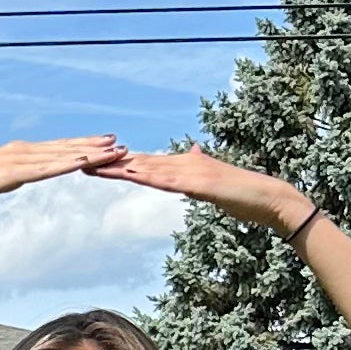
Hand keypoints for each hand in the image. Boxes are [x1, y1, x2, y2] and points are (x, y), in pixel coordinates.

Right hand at [0, 136, 127, 222]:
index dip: (82, 146)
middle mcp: (20, 151)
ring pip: (59, 156)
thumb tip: (21, 177)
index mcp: (17, 154)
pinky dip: (64, 165)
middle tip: (120, 143)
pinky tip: (83, 163)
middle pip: (64, 148)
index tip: (105, 144)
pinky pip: (43, 170)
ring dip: (87, 154)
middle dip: (93, 146)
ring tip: (112, 152)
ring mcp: (16, 160)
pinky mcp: (10, 173)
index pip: (56, 149)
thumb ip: (11, 177)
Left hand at [103, 146, 308, 226]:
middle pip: (141, 163)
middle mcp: (186, 163)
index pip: (146, 163)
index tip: (96, 161)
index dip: (120, 162)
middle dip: (111, 163)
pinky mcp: (201, 183)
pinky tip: (134, 176)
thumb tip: (194, 151)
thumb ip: (201, 167)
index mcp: (186, 164)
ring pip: (151, 169)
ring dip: (122, 168)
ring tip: (97, 166)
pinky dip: (151, 178)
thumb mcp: (214, 180)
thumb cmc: (242, 194)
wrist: (268, 198)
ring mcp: (194, 171)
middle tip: (82, 161)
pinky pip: (171, 181)